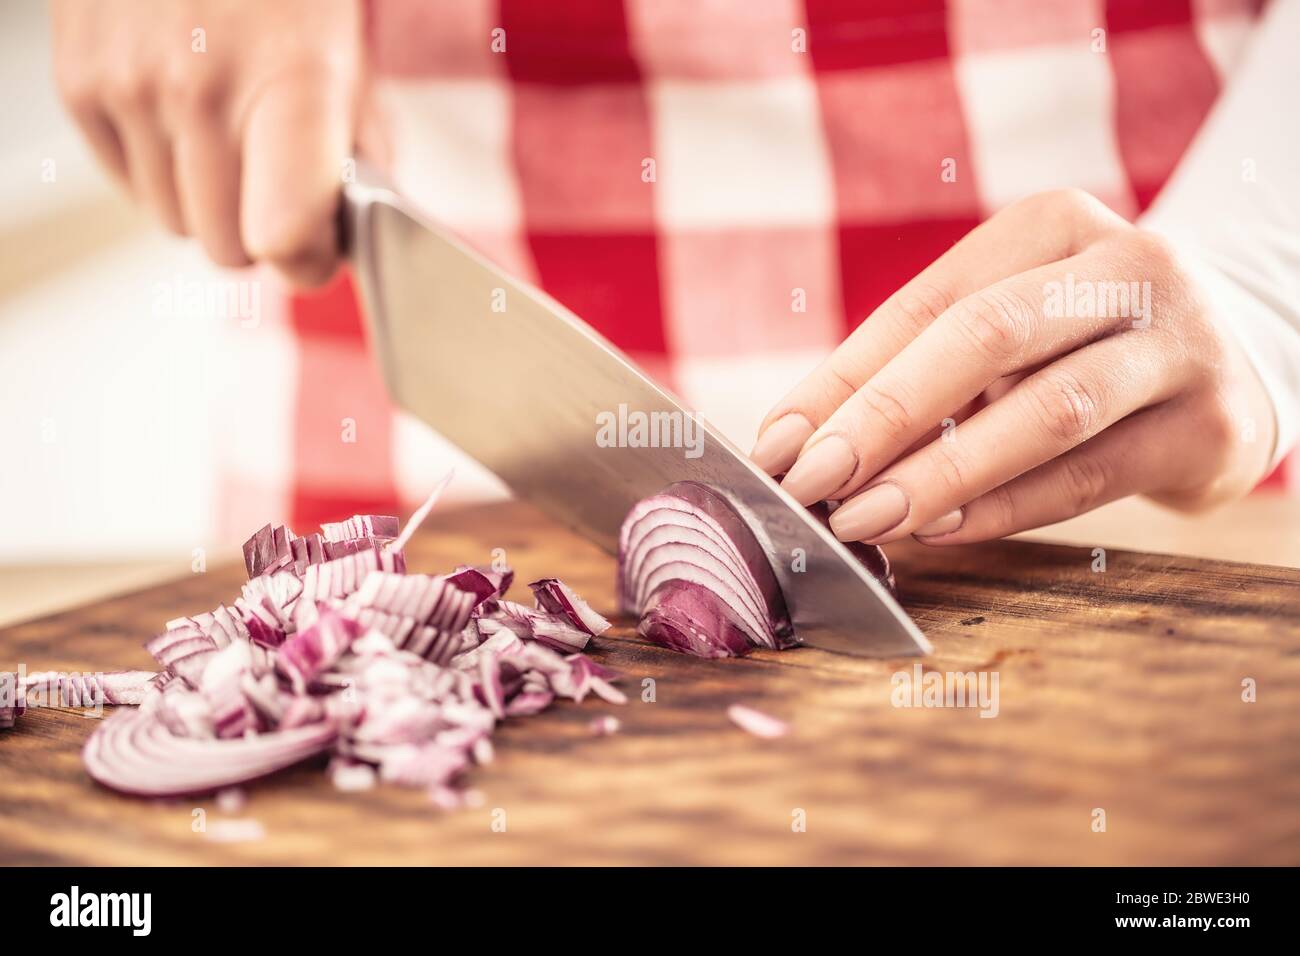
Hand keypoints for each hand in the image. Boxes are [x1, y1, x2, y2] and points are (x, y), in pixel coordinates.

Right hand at [51, 0, 360, 285]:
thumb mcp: (349, 59)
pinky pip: (129, 186)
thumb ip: (359, 155)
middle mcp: (198, 89)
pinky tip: (182, 114)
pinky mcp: (79, 85)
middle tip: (275, 180)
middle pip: (226, 250)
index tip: (318, 250)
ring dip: (206, 200)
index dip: (306, 261)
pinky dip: (159, 168)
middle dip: (258, 230)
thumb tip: (343, 238)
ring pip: (174, 224)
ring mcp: (128, 86)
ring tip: (227, 132)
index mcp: (289, 84)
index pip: (282, 236)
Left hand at [750, 189, 1275, 545]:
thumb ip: (910, 369)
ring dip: (941, 472)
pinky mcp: (1210, 427)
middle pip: (987, 337)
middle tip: (814, 480)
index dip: (844, 378)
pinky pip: (1088, 475)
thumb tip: (794, 443)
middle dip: (886, 415)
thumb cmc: (1076, 342)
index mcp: (1054, 226)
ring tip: (865, 516)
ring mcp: (1179, 345)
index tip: (779, 445)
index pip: (928, 303)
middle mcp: (1128, 267)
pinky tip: (941, 529)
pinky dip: (1005, 507)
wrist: (1233, 358)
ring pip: (1046, 411)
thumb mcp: (1004, 326)